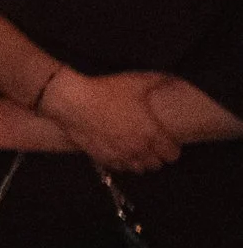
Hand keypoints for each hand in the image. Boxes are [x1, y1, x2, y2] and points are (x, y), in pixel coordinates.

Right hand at [40, 71, 181, 173]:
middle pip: (157, 165)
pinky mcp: (103, 157)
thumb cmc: (106, 91)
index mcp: (151, 132)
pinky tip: (120, 152)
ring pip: (139, 169)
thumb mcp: (135, 82)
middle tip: (152, 146)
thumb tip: (174, 78)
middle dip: (157, 156)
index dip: (172, 148)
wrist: (73, 101)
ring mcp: (120, 155)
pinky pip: (120, 168)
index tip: (168, 141)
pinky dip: (123, 162)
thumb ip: (158, 81)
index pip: (172, 154)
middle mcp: (138, 148)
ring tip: (137, 151)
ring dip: (141, 161)